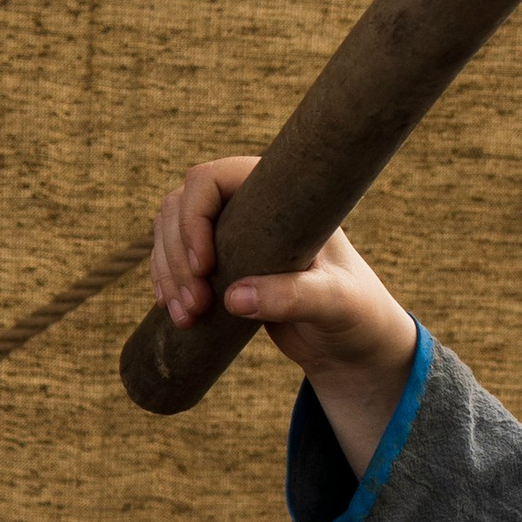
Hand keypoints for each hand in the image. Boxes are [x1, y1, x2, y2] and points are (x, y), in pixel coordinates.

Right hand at [148, 155, 420, 472]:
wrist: (352, 341)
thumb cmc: (356, 312)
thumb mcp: (336, 304)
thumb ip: (295, 297)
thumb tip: (235, 297)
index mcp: (282, 196)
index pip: (213, 179)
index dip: (194, 216)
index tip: (204, 267)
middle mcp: (251, 206)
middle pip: (181, 206)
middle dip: (176, 256)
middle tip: (194, 307)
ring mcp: (231, 233)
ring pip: (170, 233)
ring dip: (167, 272)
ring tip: (186, 316)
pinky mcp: (220, 264)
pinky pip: (173, 259)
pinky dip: (166, 282)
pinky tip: (173, 311)